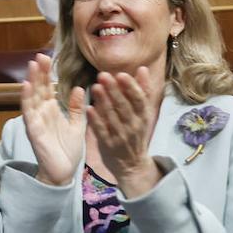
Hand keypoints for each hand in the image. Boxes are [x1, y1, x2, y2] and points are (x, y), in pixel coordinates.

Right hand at [21, 55, 85, 185]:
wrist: (64, 174)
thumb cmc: (68, 150)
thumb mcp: (77, 125)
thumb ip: (76, 107)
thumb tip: (79, 88)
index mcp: (52, 110)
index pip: (48, 87)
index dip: (47, 73)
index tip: (48, 57)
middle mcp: (42, 113)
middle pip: (38, 88)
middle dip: (38, 72)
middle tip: (39, 55)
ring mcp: (36, 121)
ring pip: (32, 97)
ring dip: (31, 80)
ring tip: (32, 64)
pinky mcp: (33, 130)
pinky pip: (29, 112)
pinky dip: (27, 99)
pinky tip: (26, 86)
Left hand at [87, 68, 161, 197]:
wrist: (132, 164)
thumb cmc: (136, 132)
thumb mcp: (143, 112)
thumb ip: (142, 90)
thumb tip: (142, 69)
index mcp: (143, 116)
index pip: (139, 100)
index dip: (131, 87)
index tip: (121, 74)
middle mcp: (134, 126)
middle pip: (124, 106)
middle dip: (113, 90)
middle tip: (102, 75)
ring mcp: (121, 136)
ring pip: (112, 118)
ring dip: (103, 102)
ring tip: (95, 87)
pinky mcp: (109, 145)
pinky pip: (102, 132)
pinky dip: (96, 121)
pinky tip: (89, 109)